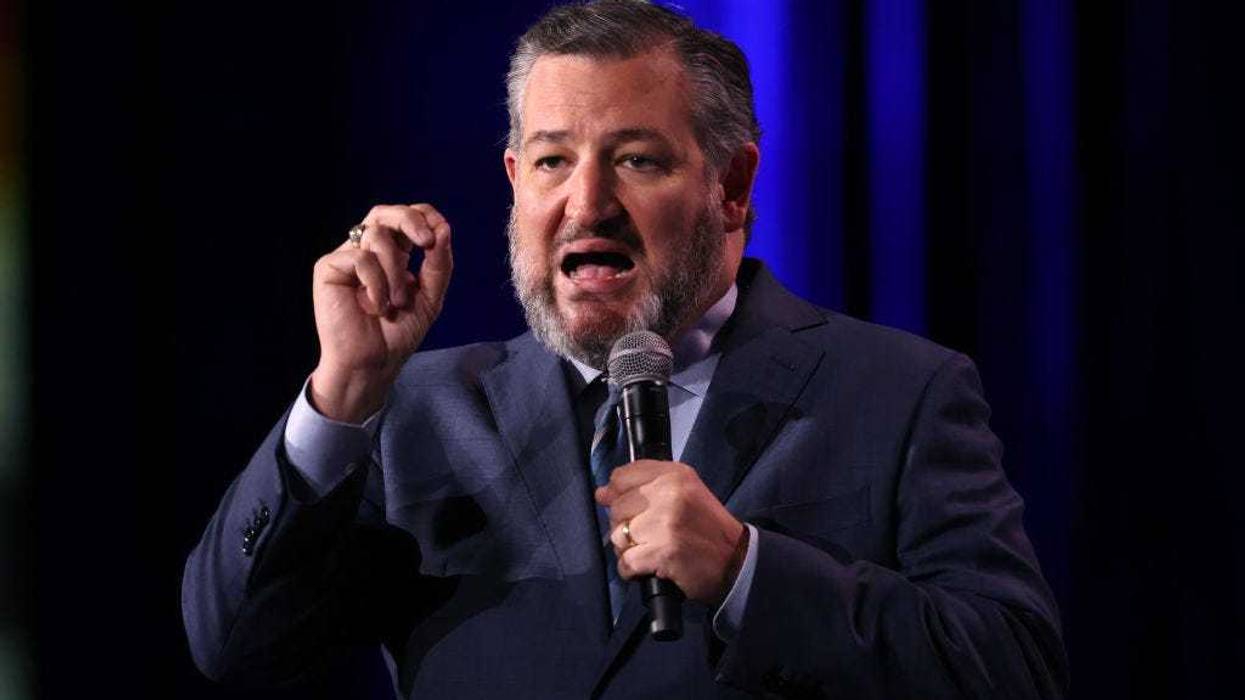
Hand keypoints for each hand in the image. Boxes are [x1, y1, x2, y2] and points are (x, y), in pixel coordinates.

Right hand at [309, 203, 452, 422]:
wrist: (373, 363)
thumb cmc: (398, 333)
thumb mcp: (430, 297)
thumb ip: (439, 264)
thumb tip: (444, 228)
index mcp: (393, 253)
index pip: (406, 217)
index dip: (423, 215)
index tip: (439, 234)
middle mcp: (367, 250)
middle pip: (384, 213)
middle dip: (409, 221)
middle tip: (427, 242)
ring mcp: (347, 257)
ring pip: (376, 235)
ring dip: (395, 270)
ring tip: (396, 303)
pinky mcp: (328, 268)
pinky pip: (360, 257)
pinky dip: (376, 282)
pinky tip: (375, 306)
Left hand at [595, 460, 747, 605]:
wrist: (735, 561)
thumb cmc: (706, 527)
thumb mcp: (683, 493)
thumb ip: (643, 487)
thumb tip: (601, 493)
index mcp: (674, 474)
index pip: (621, 476)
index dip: (618, 494)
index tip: (629, 509)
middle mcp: (669, 493)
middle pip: (617, 507)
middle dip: (624, 526)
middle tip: (647, 536)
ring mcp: (665, 522)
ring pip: (618, 535)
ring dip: (628, 549)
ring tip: (649, 551)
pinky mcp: (663, 551)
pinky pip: (626, 561)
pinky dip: (632, 570)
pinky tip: (647, 568)